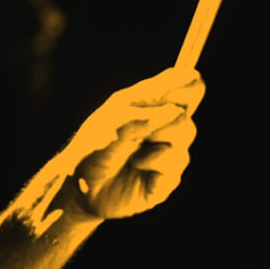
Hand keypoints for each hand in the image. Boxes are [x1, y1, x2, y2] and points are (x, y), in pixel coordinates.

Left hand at [64, 66, 203, 219]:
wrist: (80, 187)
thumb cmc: (92, 148)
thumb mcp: (114, 124)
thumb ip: (146, 116)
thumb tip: (177, 113)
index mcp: (148, 102)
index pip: (184, 83)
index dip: (189, 81)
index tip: (184, 84)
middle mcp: (161, 124)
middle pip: (188, 109)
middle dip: (168, 117)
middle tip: (144, 128)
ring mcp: (166, 149)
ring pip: (186, 133)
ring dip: (157, 140)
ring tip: (132, 151)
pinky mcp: (168, 175)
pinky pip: (178, 160)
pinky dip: (155, 160)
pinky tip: (136, 165)